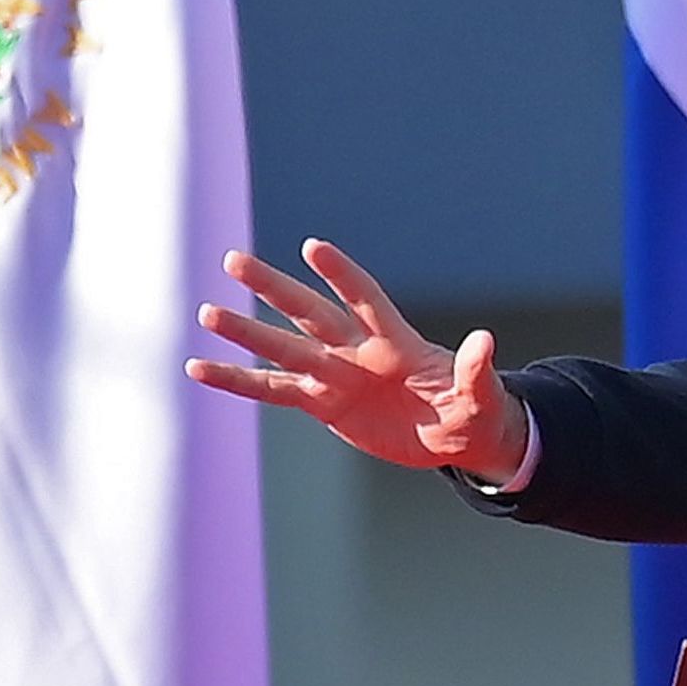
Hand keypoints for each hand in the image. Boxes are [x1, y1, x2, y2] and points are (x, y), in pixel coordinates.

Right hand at [189, 239, 530, 485]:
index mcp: (397, 342)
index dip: (342, 276)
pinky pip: (272, 389)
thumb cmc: (475, 410)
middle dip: (275, 289)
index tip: (314, 248)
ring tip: (207, 311)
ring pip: (283, 349)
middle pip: (310, 312)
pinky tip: (200, 368)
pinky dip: (237, 380)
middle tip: (235, 260)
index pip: (365, 300)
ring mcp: (336, 374)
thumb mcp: (483, 396)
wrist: (456, 437)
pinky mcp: (321, 402)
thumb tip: (486, 339)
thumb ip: (477, 369)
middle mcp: (358, 350)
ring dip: (246, 332)